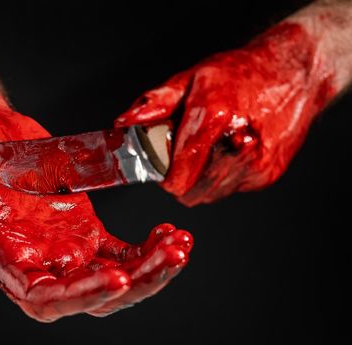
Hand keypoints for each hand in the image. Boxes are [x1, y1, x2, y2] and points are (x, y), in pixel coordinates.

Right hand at [0, 94, 192, 321]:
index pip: (41, 294)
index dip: (78, 294)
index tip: (117, 276)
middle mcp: (33, 261)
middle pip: (87, 296)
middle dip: (133, 285)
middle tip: (169, 256)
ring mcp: (61, 247)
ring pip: (111, 277)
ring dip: (150, 270)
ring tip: (180, 245)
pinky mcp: (81, 229)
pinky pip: (121, 252)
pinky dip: (148, 251)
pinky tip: (172, 236)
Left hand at [115, 23, 337, 205]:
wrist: (294, 75)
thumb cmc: (241, 73)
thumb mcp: (192, 78)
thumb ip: (156, 103)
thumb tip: (125, 122)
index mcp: (214, 118)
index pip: (178, 175)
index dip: (163, 178)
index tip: (159, 170)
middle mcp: (238, 146)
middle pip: (189, 191)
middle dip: (179, 177)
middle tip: (183, 154)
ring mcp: (256, 164)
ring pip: (208, 195)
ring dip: (199, 180)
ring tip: (207, 149)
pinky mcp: (267, 175)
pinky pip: (230, 189)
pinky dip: (222, 177)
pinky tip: (228, 151)